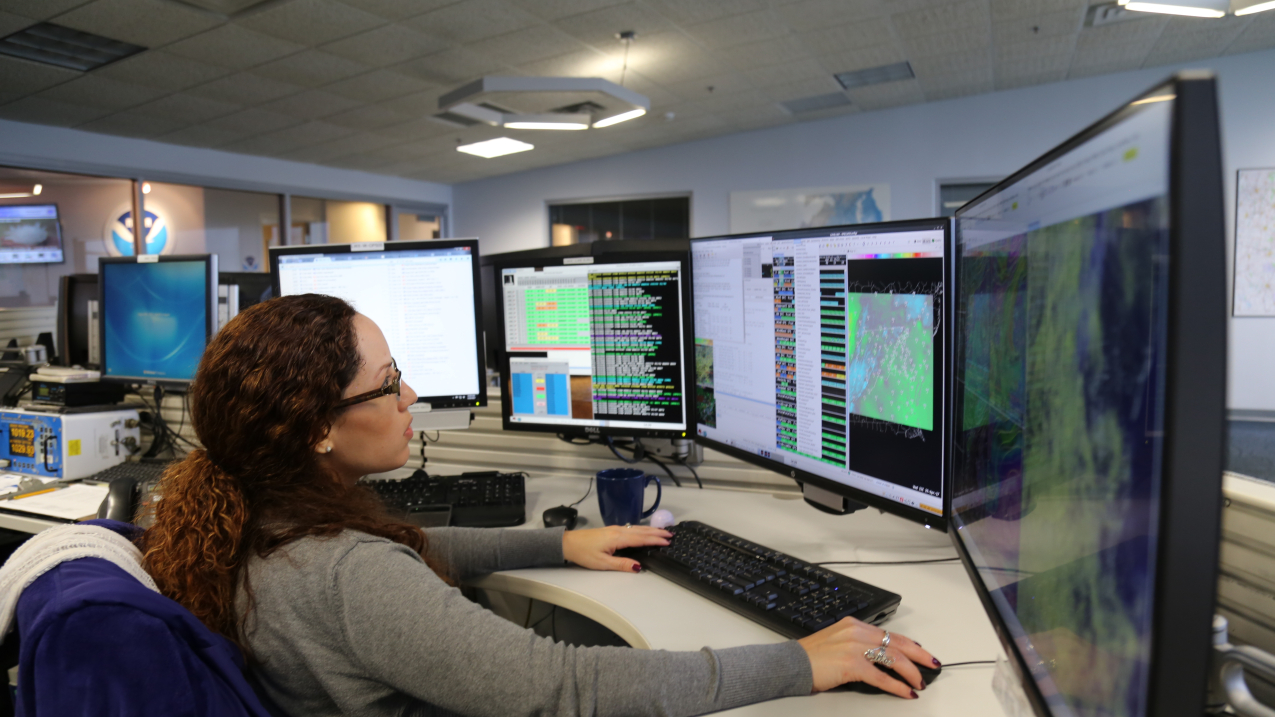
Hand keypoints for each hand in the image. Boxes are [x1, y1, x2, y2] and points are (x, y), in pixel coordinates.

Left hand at [562, 525, 670, 571]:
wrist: (568, 543)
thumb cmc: (584, 553)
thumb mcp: (603, 563)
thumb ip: (622, 564)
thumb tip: (639, 566)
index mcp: (618, 538)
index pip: (641, 539)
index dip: (655, 540)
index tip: (668, 541)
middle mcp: (618, 531)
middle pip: (641, 531)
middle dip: (657, 533)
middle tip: (670, 535)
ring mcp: (614, 529)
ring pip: (637, 528)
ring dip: (650, 530)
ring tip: (662, 531)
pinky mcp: (611, 530)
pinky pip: (631, 528)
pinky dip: (641, 529)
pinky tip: (643, 531)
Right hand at [798, 618, 937, 696]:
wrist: (791, 664)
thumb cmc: (811, 657)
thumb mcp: (836, 641)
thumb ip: (857, 645)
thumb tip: (880, 658)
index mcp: (854, 625)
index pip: (889, 633)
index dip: (909, 644)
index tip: (920, 652)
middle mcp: (856, 632)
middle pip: (896, 642)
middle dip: (919, 655)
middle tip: (933, 664)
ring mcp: (854, 647)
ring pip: (893, 657)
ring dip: (911, 672)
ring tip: (919, 682)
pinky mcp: (851, 664)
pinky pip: (881, 676)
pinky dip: (897, 685)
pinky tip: (905, 692)